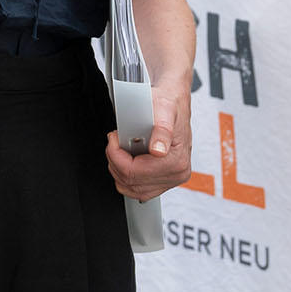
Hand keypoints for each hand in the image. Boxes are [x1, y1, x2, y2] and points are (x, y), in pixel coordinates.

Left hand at [105, 80, 191, 201]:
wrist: (174, 102)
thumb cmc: (168, 104)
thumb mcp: (164, 109)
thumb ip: (162, 130)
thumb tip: (158, 151)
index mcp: (177, 161)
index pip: (134, 173)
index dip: (116, 156)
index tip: (114, 138)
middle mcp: (177, 174)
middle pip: (131, 183)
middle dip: (116, 161)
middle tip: (116, 140)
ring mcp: (171, 179)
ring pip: (131, 189)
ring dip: (119, 169)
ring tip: (121, 148)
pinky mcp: (164, 180)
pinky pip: (137, 189)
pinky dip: (126, 175)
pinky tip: (128, 158)